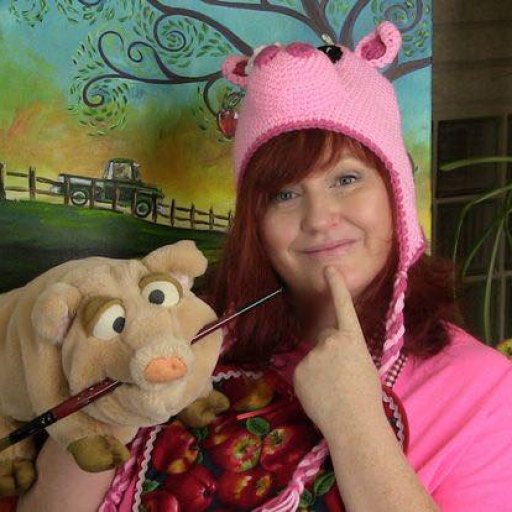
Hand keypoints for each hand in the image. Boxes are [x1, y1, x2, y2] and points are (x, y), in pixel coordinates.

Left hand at [292, 266, 382, 434]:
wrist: (353, 424)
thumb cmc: (366, 398)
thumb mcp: (364, 366)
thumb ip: (348, 351)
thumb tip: (335, 351)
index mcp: (352, 339)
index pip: (343, 307)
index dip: (336, 287)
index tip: (328, 269)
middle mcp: (330, 341)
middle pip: (325, 337)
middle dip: (330, 350)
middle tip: (341, 375)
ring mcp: (312, 355)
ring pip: (314, 357)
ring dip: (320, 368)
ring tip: (332, 390)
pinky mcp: (298, 371)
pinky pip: (303, 372)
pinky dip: (309, 381)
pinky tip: (320, 395)